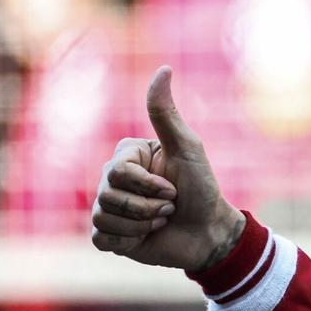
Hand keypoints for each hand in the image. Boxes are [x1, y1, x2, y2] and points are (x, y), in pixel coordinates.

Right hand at [92, 66, 244, 270]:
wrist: (209, 233)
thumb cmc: (202, 189)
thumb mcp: (188, 148)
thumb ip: (167, 113)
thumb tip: (163, 68)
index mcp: (126, 156)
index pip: (117, 172)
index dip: (149, 186)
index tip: (173, 187)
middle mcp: (111, 179)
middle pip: (107, 195)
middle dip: (148, 208)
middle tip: (170, 207)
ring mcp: (108, 207)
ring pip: (104, 218)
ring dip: (142, 225)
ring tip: (161, 222)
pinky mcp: (109, 235)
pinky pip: (101, 239)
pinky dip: (128, 241)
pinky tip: (145, 238)